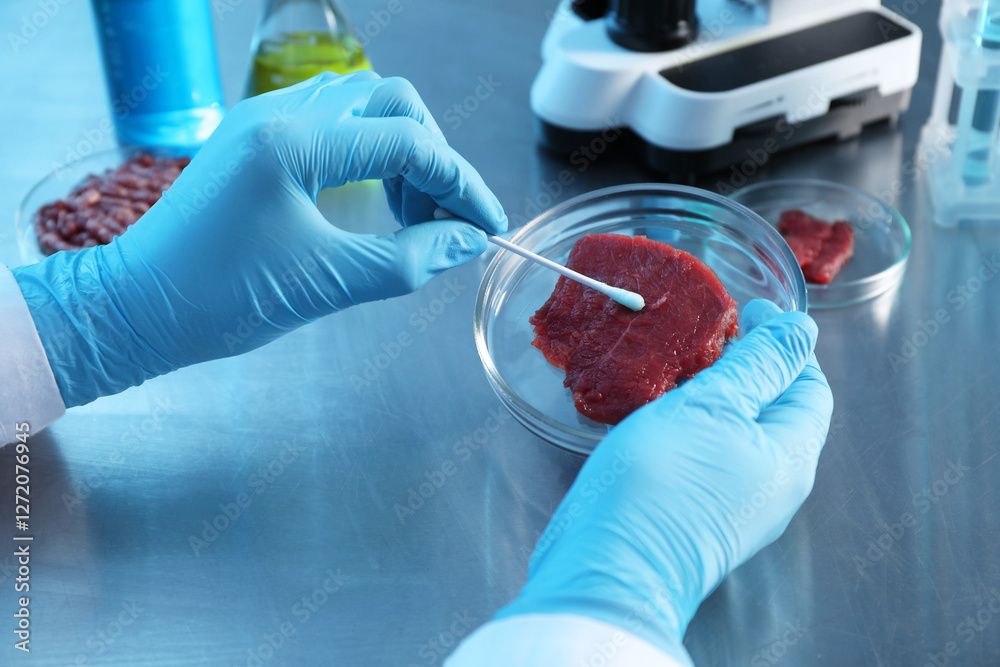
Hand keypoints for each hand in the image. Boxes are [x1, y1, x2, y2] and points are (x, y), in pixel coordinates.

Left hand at [14, 71, 505, 406]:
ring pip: (362, 104)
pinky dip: (366, 152)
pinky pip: (331, 122)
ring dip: (400, 149)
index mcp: (293, 143)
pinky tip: (371, 200)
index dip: (460, 183)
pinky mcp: (254, 139)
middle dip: (433, 155)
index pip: (408, 141)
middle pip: (392, 100)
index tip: (486, 225)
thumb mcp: (327, 284)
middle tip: (442, 216)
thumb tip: (468, 241)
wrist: (137, 308)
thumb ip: (410, 260)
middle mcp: (278, 113)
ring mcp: (262, 120)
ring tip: (409, 213)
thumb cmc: (221, 300)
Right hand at [496, 300, 833, 663]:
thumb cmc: (662, 482)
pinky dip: (693, 424)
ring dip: (715, 394)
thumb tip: (802, 330)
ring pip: (737, 433)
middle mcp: (772, 485)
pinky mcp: (695, 513)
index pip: (809, 387)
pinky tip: (660, 410)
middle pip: (774, 410)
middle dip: (749, 366)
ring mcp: (733, 504)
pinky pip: (708, 455)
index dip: (785, 343)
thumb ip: (760, 364)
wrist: (608, 567)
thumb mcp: (714, 406)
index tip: (750, 310)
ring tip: (680, 365)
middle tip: (709, 333)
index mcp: (791, 456)